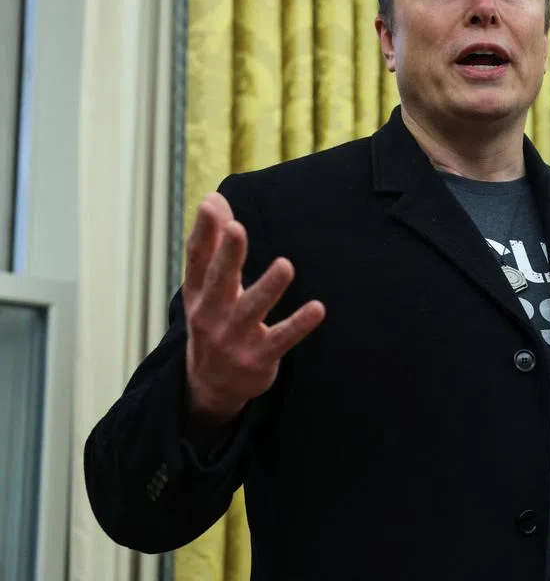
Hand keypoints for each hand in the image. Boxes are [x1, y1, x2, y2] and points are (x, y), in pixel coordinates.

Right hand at [183, 192, 324, 423]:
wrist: (209, 386)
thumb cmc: (213, 320)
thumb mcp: (206, 287)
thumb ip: (215, 243)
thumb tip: (214, 197)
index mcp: (197, 294)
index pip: (197, 259)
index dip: (203, 232)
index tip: (210, 205)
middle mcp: (210, 316)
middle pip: (219, 281)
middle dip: (228, 255)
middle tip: (237, 228)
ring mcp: (233, 339)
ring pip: (250, 311)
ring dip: (268, 288)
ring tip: (285, 266)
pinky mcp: (258, 359)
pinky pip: (281, 339)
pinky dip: (299, 325)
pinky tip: (318, 308)